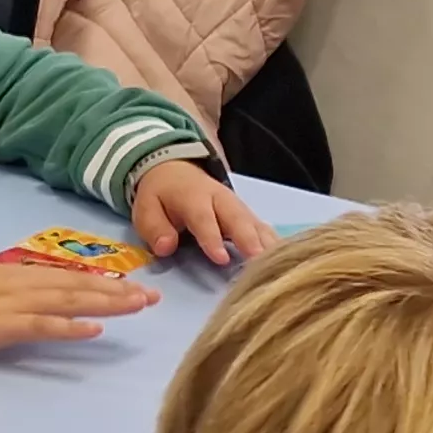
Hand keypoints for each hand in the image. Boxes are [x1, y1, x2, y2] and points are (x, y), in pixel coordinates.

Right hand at [0, 262, 154, 353]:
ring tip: (139, 306)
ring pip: (67, 299)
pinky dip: (70, 326)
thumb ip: (2, 296)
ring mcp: (7, 304)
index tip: (132, 284)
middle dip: (117, 290)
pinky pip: (40, 325)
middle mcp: (15, 284)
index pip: (65, 276)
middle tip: (154, 296)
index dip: (101, 280)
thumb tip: (27, 304)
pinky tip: (96, 329)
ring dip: (106, 302)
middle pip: (75, 284)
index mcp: (10, 276)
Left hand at [130, 159, 277, 267]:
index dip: (212, 238)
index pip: (204, 218)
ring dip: (267, 242)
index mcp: (193, 197)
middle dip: (250, 239)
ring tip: (280, 263)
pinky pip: (262, 227)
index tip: (222, 259)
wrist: (176, 169)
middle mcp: (220, 199)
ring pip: (254, 222)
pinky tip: (285, 258)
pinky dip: (274, 241)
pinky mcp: (246, 214)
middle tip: (260, 260)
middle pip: (238, 218)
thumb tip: (165, 247)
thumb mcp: (146, 208)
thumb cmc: (161, 195)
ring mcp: (236, 206)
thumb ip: (154, 227)